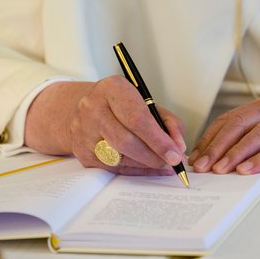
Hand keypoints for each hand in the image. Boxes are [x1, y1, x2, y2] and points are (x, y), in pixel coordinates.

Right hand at [25, 77, 185, 174]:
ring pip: (120, 158)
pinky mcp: (82, 153)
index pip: (137, 118)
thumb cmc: (121, 103)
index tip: (176, 153)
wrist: (81, 107)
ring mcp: (83, 132)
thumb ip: (166, 120)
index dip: (158, 139)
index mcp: (112, 89)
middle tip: (172, 162)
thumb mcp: (145, 100)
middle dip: (154, 155)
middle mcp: (93, 108)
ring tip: (162, 162)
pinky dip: (135, 170)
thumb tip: (178, 146)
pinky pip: (113, 168)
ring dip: (146, 164)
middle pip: (126, 141)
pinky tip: (148, 167)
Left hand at [188, 96, 259, 172]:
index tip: (197, 156)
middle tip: (202, 166)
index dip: (211, 137)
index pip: (231, 119)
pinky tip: (248, 171)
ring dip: (235, 153)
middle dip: (217, 146)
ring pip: (257, 134)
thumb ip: (258, 139)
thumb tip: (223, 158)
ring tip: (220, 171)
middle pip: (240, 124)